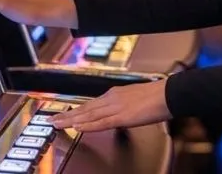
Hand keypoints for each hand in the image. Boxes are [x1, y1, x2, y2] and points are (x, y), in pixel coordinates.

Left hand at [50, 80, 170, 131]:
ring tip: (58, 124)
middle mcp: (113, 98)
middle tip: (53, 120)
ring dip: (72, 119)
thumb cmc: (157, 95)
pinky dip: (88, 125)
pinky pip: (102, 122)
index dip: (76, 110)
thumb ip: (124, 105)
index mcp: (116, 94)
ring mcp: (116, 107)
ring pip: (89, 115)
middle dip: (68, 114)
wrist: (169, 93)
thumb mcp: (136, 98)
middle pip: (86, 108)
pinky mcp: (122, 116)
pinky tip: (78, 127)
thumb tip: (119, 112)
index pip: (91, 104)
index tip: (65, 114)